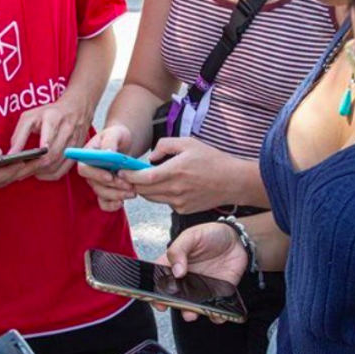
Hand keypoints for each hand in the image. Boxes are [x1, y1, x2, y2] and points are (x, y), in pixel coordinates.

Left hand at [10, 93, 92, 180]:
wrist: (76, 109)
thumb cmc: (50, 113)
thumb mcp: (30, 117)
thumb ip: (19, 135)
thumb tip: (11, 154)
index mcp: (54, 119)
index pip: (49, 135)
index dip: (41, 147)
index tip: (27, 160)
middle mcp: (67, 131)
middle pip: (51, 155)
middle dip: (32, 167)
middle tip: (17, 173)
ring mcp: (74, 144)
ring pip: (56, 165)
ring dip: (39, 172)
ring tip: (26, 172)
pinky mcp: (76, 154)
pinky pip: (63, 171)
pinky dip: (49, 175)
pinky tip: (39, 172)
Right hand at [76, 124, 136, 211]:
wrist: (124, 144)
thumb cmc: (117, 136)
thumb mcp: (115, 133)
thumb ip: (110, 141)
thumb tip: (108, 152)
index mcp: (87, 156)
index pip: (84, 169)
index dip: (96, 175)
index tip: (110, 177)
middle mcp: (90, 171)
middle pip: (95, 185)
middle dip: (113, 187)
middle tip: (129, 186)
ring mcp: (97, 182)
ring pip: (102, 195)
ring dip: (117, 195)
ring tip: (132, 192)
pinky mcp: (105, 190)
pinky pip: (104, 203)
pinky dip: (112, 206)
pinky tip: (122, 203)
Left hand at [121, 137, 249, 213]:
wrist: (232, 181)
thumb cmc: (212, 160)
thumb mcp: (188, 143)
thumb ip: (165, 145)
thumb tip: (151, 157)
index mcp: (175, 171)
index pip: (143, 178)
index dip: (128, 175)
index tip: (121, 170)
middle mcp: (175, 190)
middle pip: (143, 190)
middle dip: (133, 183)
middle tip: (128, 174)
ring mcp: (179, 202)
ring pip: (152, 198)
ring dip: (145, 189)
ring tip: (147, 178)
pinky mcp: (183, 210)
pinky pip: (164, 202)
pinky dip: (161, 194)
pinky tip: (168, 185)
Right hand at [154, 222, 246, 322]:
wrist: (237, 239)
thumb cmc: (211, 234)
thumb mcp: (192, 235)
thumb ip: (179, 249)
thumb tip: (176, 271)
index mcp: (174, 265)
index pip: (159, 280)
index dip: (155, 292)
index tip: (157, 300)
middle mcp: (185, 279)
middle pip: (174, 297)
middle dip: (173, 306)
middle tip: (176, 306)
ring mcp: (201, 288)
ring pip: (193, 306)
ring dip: (192, 313)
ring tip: (193, 314)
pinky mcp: (218, 293)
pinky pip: (214, 308)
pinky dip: (215, 315)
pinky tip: (216, 313)